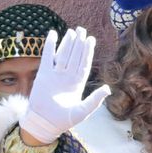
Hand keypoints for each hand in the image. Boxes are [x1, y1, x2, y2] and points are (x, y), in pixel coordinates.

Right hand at [18, 28, 107, 145]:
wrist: (44, 123)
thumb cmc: (64, 120)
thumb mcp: (83, 111)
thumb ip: (95, 100)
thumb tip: (107, 88)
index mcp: (78, 83)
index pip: (84, 63)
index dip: (88, 51)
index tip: (91, 39)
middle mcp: (67, 77)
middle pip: (74, 56)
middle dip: (79, 43)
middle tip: (81, 29)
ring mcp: (55, 75)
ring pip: (63, 54)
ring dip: (67, 42)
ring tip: (72, 31)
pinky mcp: (43, 74)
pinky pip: (48, 57)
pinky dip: (50, 45)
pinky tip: (53, 34)